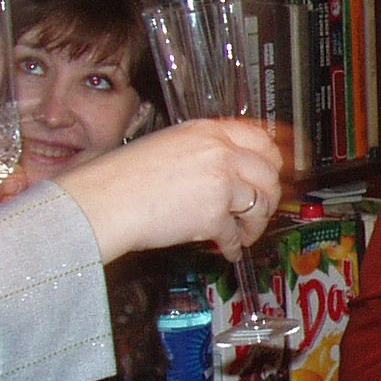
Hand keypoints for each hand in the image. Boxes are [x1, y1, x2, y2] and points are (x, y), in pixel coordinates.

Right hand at [53, 119, 281, 264]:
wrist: (104, 201)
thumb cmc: (123, 178)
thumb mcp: (168, 145)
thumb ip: (203, 152)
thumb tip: (228, 169)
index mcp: (207, 131)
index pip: (259, 138)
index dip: (272, 158)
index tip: (276, 171)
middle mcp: (219, 152)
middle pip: (268, 172)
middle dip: (267, 195)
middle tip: (260, 208)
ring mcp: (220, 182)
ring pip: (260, 203)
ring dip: (255, 223)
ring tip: (244, 232)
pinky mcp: (215, 214)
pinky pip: (236, 234)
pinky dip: (234, 246)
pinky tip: (228, 249)